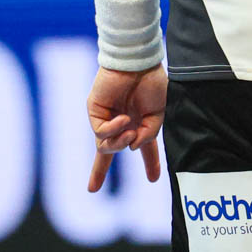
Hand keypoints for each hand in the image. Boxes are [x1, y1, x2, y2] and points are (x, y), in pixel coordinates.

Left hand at [86, 64, 165, 192]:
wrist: (138, 62)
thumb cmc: (151, 83)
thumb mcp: (158, 115)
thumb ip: (148, 135)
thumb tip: (131, 149)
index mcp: (139, 123)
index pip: (142, 147)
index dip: (150, 163)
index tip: (154, 179)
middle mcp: (121, 122)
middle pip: (108, 151)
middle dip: (99, 171)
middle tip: (93, 189)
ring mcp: (106, 117)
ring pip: (104, 146)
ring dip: (118, 144)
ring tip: (130, 131)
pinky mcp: (94, 110)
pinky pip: (100, 132)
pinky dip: (113, 130)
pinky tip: (123, 119)